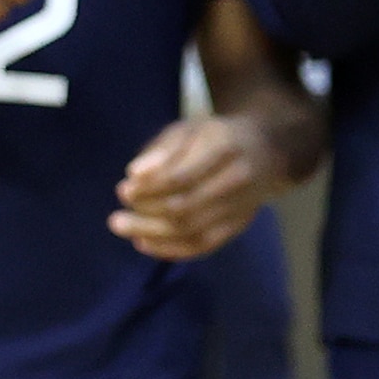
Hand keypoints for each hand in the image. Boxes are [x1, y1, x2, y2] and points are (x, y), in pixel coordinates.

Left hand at [110, 114, 277, 260]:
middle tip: (115, 219)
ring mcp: (243, 205)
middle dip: (146, 216)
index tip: (123, 191)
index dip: (149, 188)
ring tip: (125, 230)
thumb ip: (161, 150)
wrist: (263, 149)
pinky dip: (172, 249)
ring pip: (194, 230)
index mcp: (223, 146)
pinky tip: (145, 243)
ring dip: (154, 235)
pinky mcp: (240, 224)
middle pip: (186, 207)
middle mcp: (237, 178)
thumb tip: (134, 174)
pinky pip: (205, 244)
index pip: (181, 176)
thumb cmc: (212, 137)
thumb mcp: (186, 130)